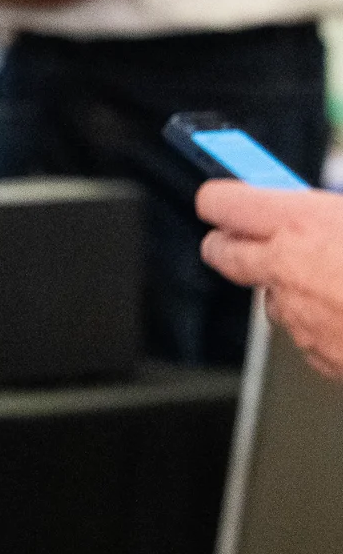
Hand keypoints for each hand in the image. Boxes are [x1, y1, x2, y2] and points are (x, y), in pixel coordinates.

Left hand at [198, 180, 342, 378]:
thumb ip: (334, 214)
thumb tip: (320, 211)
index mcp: (300, 221)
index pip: (222, 201)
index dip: (224, 198)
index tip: (228, 196)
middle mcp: (286, 269)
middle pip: (222, 252)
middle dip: (232, 242)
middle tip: (252, 235)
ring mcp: (299, 317)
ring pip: (272, 298)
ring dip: (290, 288)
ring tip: (334, 280)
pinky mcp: (319, 357)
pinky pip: (307, 333)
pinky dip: (324, 324)